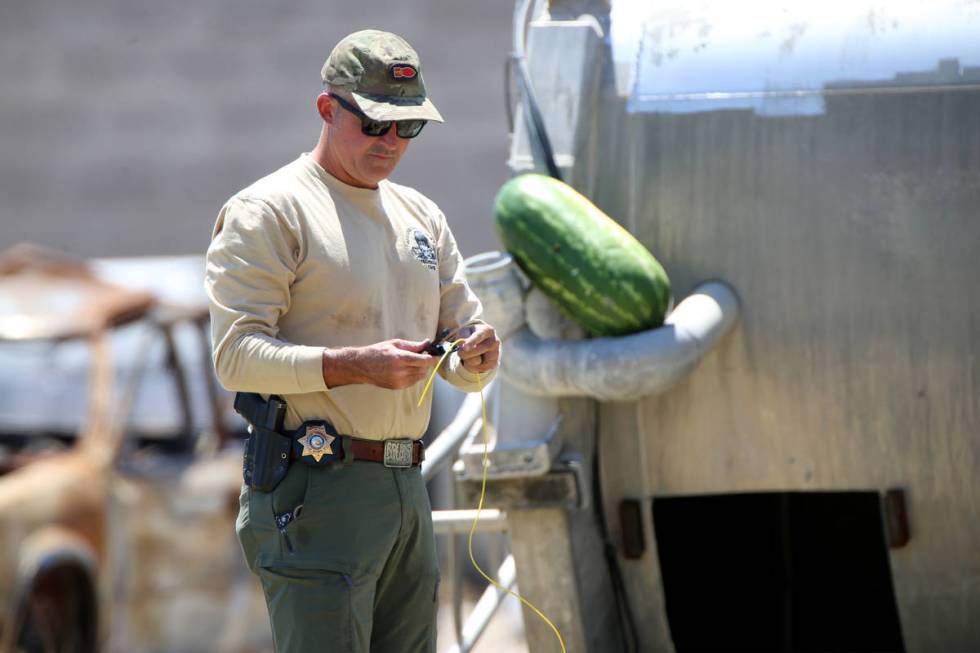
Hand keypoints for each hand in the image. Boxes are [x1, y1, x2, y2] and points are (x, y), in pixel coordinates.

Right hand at [323, 339, 438, 389]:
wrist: (362, 366)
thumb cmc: (377, 352)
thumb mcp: (395, 344)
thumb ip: (413, 345)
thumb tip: (427, 343)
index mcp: (399, 358)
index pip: (424, 361)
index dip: (433, 358)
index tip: (436, 355)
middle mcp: (400, 372)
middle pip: (424, 369)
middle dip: (427, 363)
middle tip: (423, 356)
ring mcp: (399, 381)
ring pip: (420, 377)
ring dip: (421, 369)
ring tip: (413, 362)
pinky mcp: (397, 387)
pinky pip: (413, 382)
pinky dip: (414, 375)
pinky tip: (407, 369)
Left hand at [456, 323, 499, 373]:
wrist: (482, 341)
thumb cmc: (471, 335)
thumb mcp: (464, 332)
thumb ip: (462, 337)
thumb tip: (461, 346)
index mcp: (487, 330)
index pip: (478, 336)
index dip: (471, 342)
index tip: (464, 347)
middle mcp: (494, 341)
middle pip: (475, 351)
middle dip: (463, 354)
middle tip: (459, 352)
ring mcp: (496, 353)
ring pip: (476, 362)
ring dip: (468, 360)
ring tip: (470, 354)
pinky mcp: (494, 363)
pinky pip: (479, 369)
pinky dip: (473, 367)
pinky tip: (475, 360)